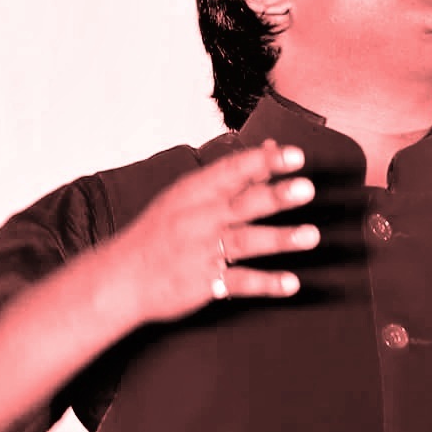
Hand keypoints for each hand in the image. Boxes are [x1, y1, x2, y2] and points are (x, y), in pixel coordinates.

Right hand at [114, 139, 319, 325]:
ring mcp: (201, 252)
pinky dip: (266, 284)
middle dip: (275, 195)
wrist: (120, 277)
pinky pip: (239, 283)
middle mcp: (199, 220)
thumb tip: (272, 147)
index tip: (295, 155)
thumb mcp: (188, 195)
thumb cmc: (159, 232)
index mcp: (194, 193)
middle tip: (307, 188)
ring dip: (279, 239)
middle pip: (242, 204)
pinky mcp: (204, 284)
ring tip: (311, 235)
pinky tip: (291, 283)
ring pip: (245, 242)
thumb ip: (234, 173)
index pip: (232, 171)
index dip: (264, 162)